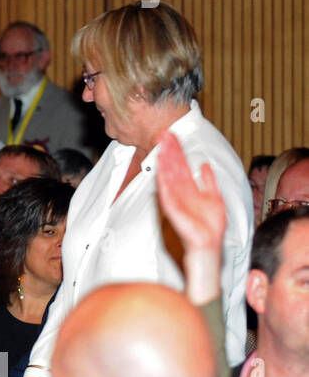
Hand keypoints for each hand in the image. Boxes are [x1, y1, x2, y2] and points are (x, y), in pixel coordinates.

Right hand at [155, 131, 224, 254]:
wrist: (209, 243)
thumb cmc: (210, 226)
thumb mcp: (214, 197)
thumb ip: (208, 181)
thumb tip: (204, 165)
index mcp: (190, 187)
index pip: (182, 164)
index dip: (177, 150)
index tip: (172, 136)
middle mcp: (181, 191)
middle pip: (174, 166)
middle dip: (169, 149)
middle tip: (164, 133)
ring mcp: (175, 198)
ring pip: (169, 175)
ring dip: (165, 159)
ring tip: (162, 145)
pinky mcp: (172, 208)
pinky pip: (166, 191)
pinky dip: (163, 179)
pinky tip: (161, 167)